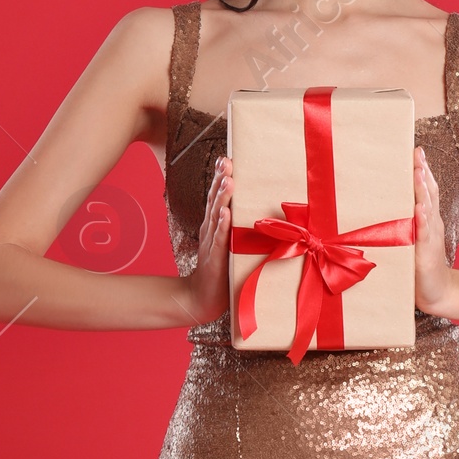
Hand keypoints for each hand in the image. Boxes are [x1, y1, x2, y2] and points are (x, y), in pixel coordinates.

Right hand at [177, 156, 231, 324]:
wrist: (201, 299)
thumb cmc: (221, 272)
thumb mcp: (229, 246)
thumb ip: (237, 229)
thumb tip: (257, 213)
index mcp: (214, 226)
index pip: (216, 197)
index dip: (220, 177)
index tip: (226, 158)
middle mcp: (211, 230)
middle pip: (214, 200)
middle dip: (221, 179)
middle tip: (226, 160)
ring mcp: (212, 243)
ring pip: (217, 216)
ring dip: (222, 197)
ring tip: (228, 180)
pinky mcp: (216, 259)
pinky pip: (220, 240)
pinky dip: (222, 226)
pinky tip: (225, 213)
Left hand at [412, 147, 451, 313]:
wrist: (437, 292)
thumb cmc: (419, 264)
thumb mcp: (410, 238)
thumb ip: (402, 221)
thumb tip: (383, 205)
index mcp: (427, 217)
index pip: (426, 189)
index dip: (422, 169)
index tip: (416, 149)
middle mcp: (431, 222)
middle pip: (428, 192)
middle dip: (423, 171)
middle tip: (417, 152)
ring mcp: (430, 237)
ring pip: (427, 208)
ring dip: (422, 190)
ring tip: (418, 172)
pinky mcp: (426, 254)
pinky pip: (425, 235)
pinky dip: (423, 221)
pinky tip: (421, 210)